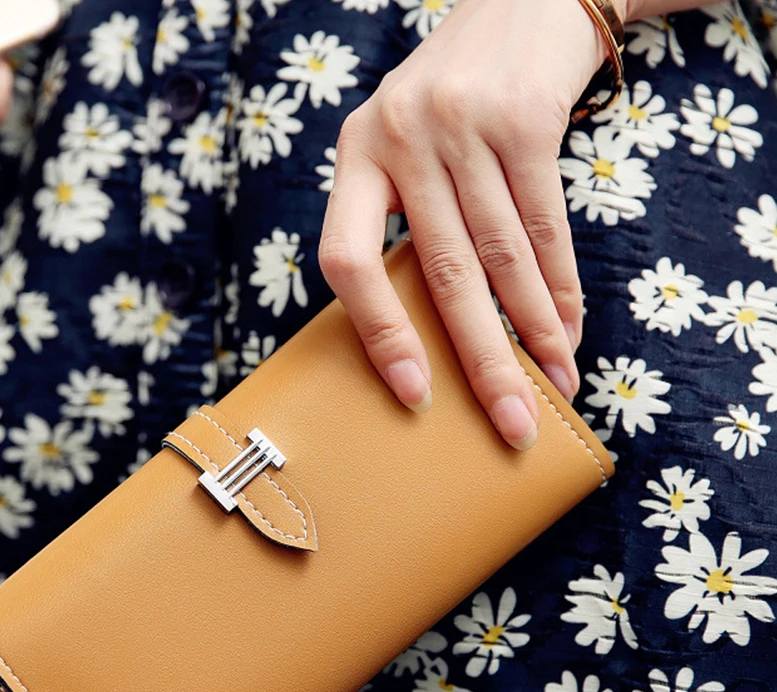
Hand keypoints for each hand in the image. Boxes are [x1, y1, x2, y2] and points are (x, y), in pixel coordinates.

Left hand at [319, 0, 617, 447]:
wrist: (519, 2)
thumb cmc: (451, 102)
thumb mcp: (402, 146)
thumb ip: (402, 221)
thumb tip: (430, 336)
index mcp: (355, 155)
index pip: (347, 260)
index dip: (379, 334)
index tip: (413, 394)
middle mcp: (400, 137)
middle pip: (440, 273)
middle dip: (480, 360)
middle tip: (509, 424)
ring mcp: (461, 124)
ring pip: (501, 255)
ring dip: (535, 331)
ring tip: (553, 385)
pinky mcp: (523, 117)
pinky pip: (544, 223)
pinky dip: (561, 284)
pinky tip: (569, 327)